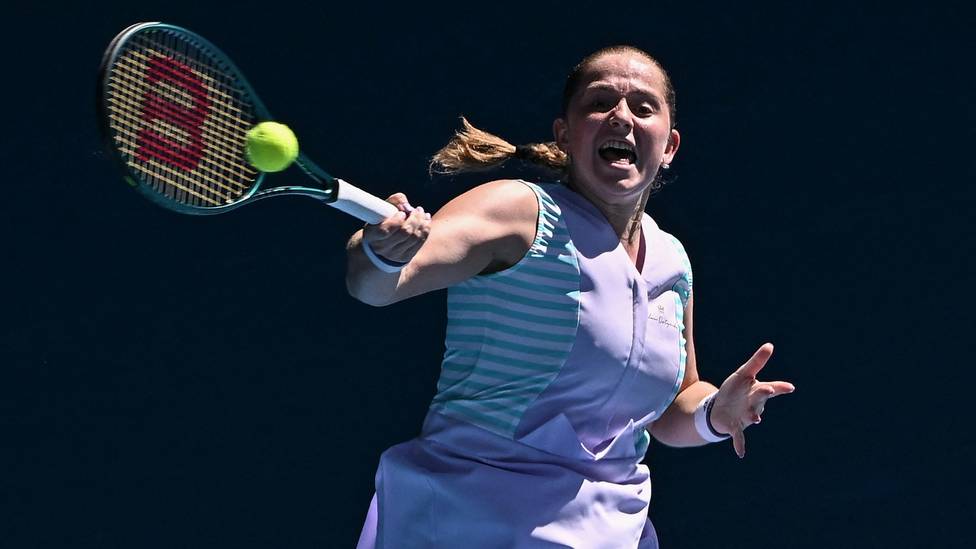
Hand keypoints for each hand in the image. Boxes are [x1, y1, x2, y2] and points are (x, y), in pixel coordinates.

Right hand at [362, 193, 431, 264]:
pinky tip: (426, 220)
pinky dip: (426, 229)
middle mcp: (383, 247)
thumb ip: (393, 202)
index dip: (396, 220)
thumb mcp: (381, 211)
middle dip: (414, 218)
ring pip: (414, 237)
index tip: (401, 213)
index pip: (385, 230)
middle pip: (404, 233)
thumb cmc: (380, 223)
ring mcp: (396, 254)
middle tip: (417, 209)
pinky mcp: (407, 257)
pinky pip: (420, 242)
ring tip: (421, 212)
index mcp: (372, 236)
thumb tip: (406, 204)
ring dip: (422, 222)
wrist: (379, 248)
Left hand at [710, 343, 794, 457]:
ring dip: (754, 416)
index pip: (771, 387)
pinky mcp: (734, 426)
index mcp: (757, 390)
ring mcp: (745, 416)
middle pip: (760, 398)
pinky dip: (740, 444)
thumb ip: (757, 361)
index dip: (780, 387)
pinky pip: (739, 436)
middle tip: (768, 390)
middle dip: (764, 394)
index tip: (790, 387)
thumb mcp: (743, 374)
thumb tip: (770, 345)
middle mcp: (754, 404)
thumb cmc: (735, 390)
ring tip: (756, 418)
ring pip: (752, 415)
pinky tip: (741, 454)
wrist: (720, 409)